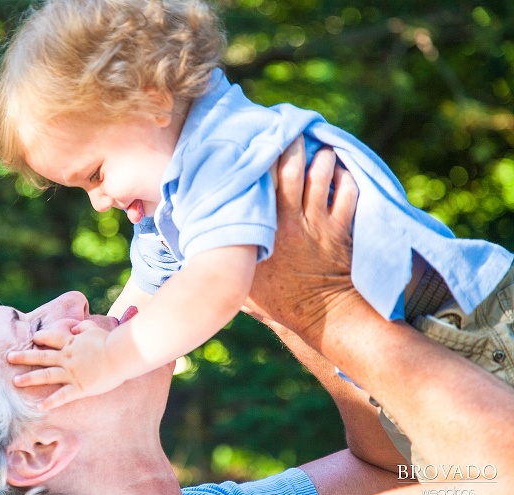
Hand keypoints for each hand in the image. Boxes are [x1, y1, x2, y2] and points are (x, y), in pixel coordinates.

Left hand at [7, 320, 129, 410]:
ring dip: (30, 378)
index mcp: (72, 343)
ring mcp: (72, 373)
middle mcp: (67, 357)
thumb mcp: (95, 329)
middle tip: (9, 357)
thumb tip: (74, 327)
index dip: (41, 338)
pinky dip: (50, 402)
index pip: (52, 338)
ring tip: (16, 382)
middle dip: (24, 357)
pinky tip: (39, 406)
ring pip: (46, 375)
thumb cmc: (110, 341)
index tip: (33, 339)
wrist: (120, 354)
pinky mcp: (79, 387)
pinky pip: (62, 396)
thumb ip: (83, 327)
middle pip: (41, 356)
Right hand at [243, 137, 359, 346]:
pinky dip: (345, 178)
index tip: (255, 144)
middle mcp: (291, 221)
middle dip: (291, 145)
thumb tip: (193, 252)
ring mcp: (319, 224)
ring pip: (321, 177)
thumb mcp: (244, 282)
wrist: (323, 317)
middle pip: (291, 170)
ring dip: (320, 158)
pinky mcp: (342, 230)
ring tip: (317, 146)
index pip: (259, 186)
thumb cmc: (280, 302)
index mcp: (264, 231)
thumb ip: (224, 263)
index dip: (258, 161)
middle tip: (290, 130)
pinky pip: (347, 194)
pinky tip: (340, 170)